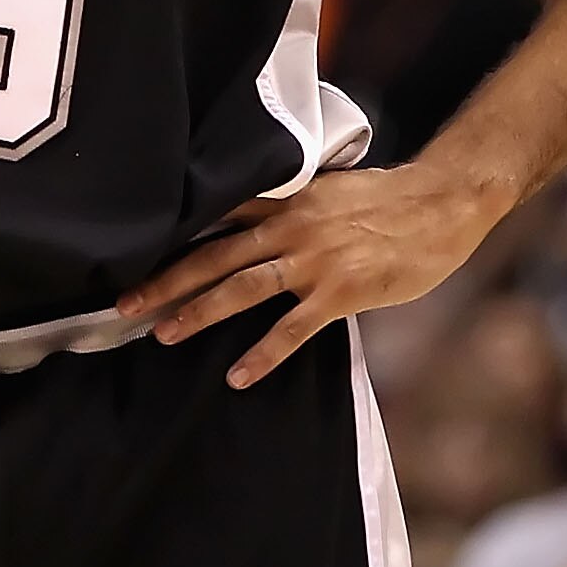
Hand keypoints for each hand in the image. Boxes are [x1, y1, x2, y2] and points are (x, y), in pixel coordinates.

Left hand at [117, 162, 504, 387]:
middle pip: (214, 254)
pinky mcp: (340, 292)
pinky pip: (292, 329)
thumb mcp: (327, 190)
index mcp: (284, 199)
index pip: (216, 214)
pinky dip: (262, 354)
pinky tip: (238, 376)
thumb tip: (256, 222)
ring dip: (199, 312)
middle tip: (126, 303)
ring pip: (242, 287)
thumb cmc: (387, 200)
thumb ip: (290, 206)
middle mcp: (289, 226)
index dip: (174, 234)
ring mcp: (313, 261)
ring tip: (164, 333)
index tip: (134, 251)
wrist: (440, 204)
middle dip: (167, 279)